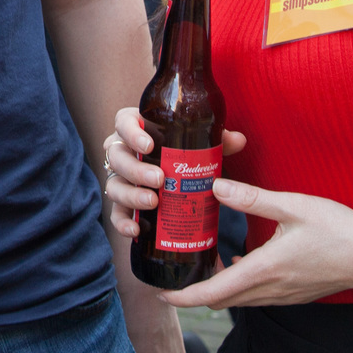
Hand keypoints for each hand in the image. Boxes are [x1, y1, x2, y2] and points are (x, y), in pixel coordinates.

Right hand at [103, 111, 246, 240]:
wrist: (176, 179)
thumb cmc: (184, 156)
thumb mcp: (199, 146)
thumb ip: (217, 141)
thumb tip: (238, 140)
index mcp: (137, 130)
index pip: (123, 122)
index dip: (131, 132)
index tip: (149, 145)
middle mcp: (123, 153)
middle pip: (117, 156)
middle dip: (136, 169)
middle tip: (160, 179)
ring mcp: (120, 180)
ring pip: (114, 185)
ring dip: (131, 195)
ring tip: (153, 202)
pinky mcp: (122, 205)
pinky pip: (116, 214)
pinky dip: (123, 223)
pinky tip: (136, 230)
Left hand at [160, 179, 352, 307]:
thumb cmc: (341, 231)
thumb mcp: (294, 206)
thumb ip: (252, 198)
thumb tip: (215, 186)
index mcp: (265, 271)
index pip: (213, 293)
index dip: (183, 297)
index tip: (161, 292)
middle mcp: (271, 290)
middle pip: (221, 300)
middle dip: (193, 292)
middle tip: (173, 272)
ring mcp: (285, 295)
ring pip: (239, 299)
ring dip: (217, 288)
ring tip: (201, 262)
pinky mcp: (295, 294)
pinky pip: (257, 296)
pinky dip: (239, 285)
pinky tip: (239, 262)